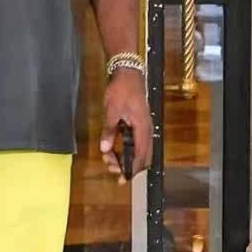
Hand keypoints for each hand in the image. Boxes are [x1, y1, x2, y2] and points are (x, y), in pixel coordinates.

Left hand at [99, 67, 152, 184]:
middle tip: (109, 166)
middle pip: (142, 157)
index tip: (122, 179)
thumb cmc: (121, 90)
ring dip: (125, 157)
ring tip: (108, 157)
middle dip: (126, 165)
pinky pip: (136, 143)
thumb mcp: (112, 111)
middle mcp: (146, 130)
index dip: (132, 170)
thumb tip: (105, 149)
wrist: (127, 73)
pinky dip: (126, 149)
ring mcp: (144, 127)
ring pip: (139, 150)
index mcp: (142, 128)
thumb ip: (109, 131)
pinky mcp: (139, 124)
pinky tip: (114, 149)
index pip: (140, 156)